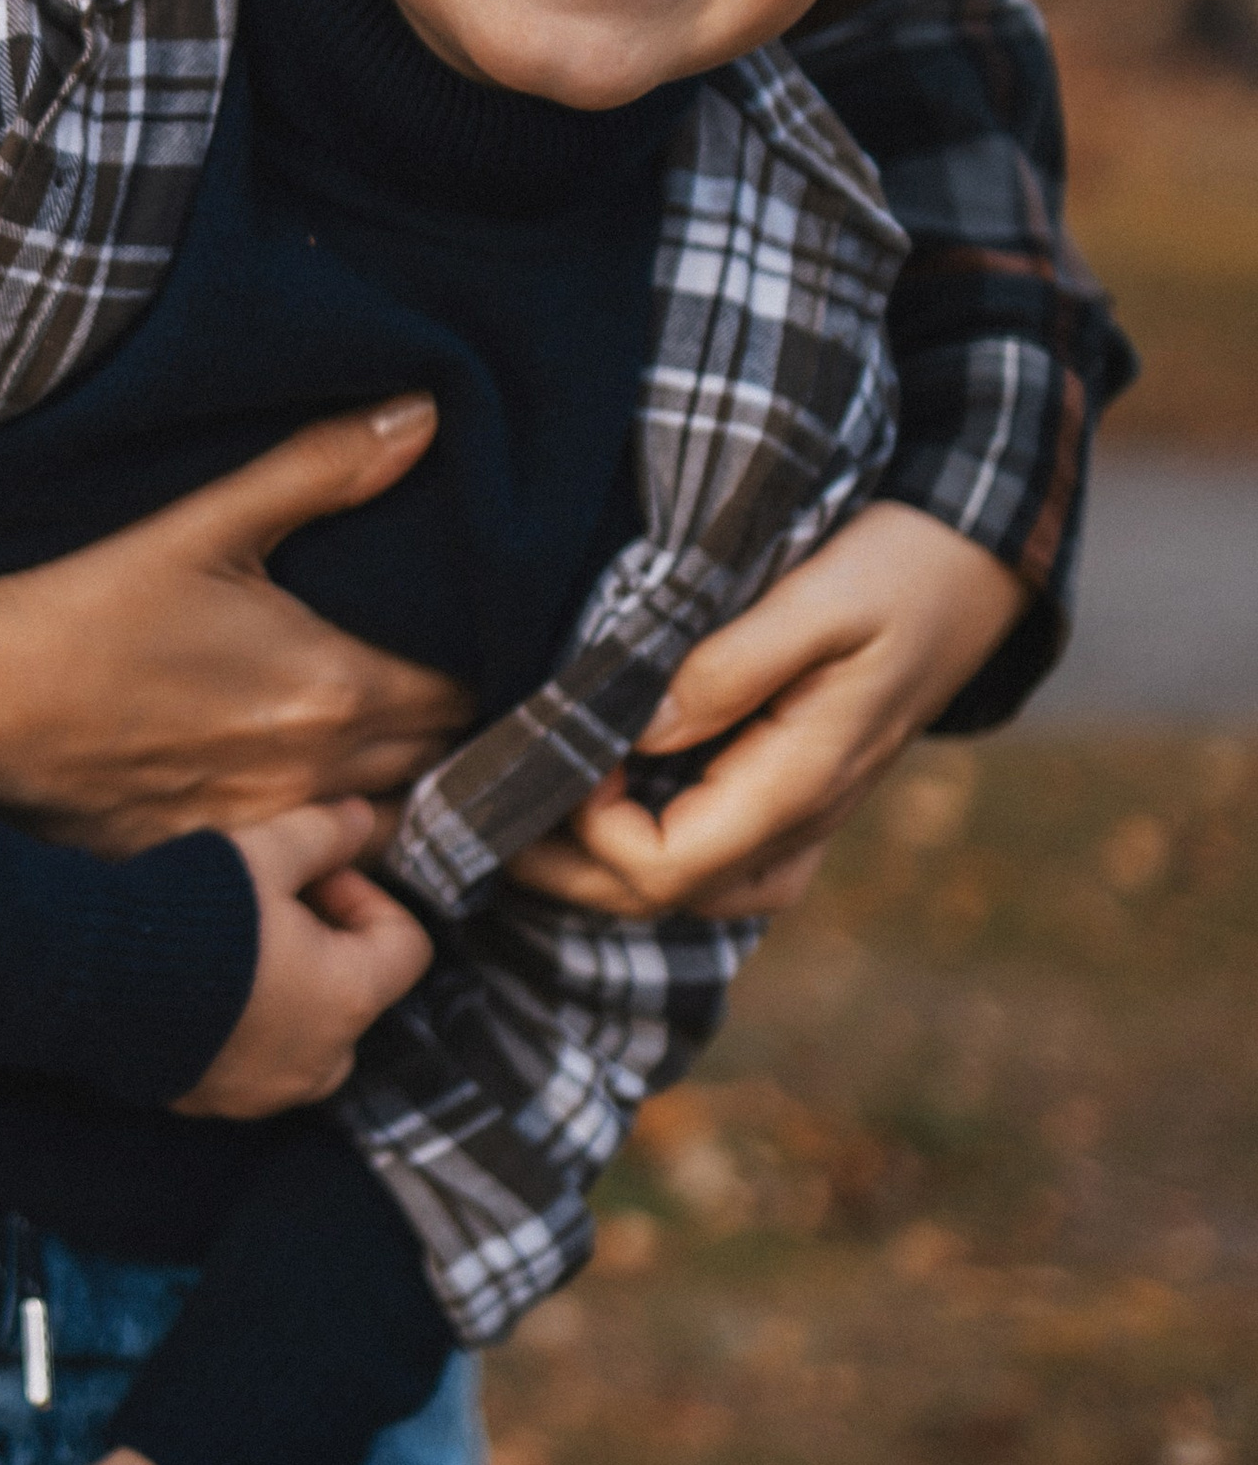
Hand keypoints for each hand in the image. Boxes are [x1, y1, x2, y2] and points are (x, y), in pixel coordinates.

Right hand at [0, 404, 473, 855]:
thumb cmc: (85, 605)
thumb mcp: (203, 522)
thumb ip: (322, 469)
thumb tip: (424, 417)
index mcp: (333, 688)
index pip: (468, 697)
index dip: (481, 666)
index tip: (475, 636)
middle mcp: (315, 776)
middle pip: (435, 764)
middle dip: (448, 726)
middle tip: (436, 674)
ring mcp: (266, 834)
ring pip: (381, 824)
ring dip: (393, 782)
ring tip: (377, 733)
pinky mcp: (214, 865)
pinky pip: (308, 861)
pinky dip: (323, 830)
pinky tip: (297, 785)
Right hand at [170, 797, 431, 1115]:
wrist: (93, 980)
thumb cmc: (193, 917)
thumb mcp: (264, 855)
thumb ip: (323, 836)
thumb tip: (361, 817)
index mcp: (348, 997)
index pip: (406, 946)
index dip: (368, 896)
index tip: (316, 874)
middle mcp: (320, 1058)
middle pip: (357, 992)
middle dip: (328, 944)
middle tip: (275, 902)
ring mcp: (267, 1090)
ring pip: (310, 1036)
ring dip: (292, 990)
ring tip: (239, 946)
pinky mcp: (216, 1102)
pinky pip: (256, 1064)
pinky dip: (246, 1027)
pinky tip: (200, 983)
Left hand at [510, 501, 1025, 918]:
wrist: (976, 566)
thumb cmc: (901, 568)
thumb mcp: (819, 597)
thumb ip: (727, 666)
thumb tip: (635, 731)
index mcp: (800, 783)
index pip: (665, 867)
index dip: (589, 832)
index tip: (553, 753)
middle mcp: (798, 821)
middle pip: (659, 898)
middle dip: (566, 864)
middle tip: (488, 801)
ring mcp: (799, 817)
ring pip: (682, 888)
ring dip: (596, 861)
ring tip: (525, 801)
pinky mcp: (792, 793)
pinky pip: (708, 854)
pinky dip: (639, 839)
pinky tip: (593, 791)